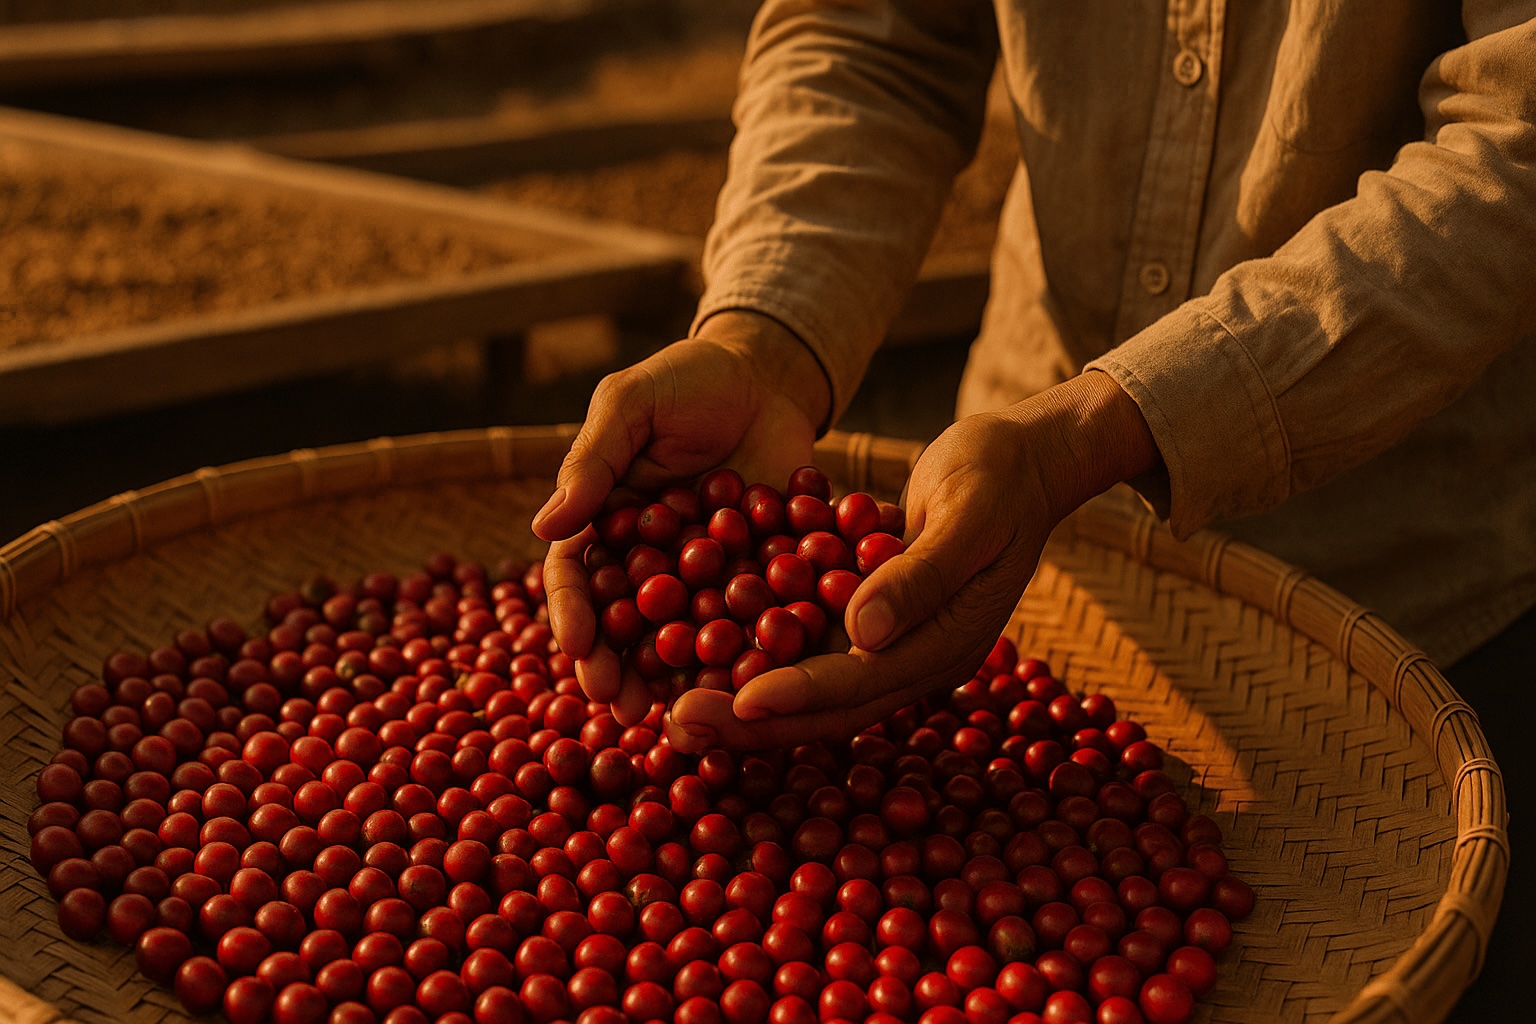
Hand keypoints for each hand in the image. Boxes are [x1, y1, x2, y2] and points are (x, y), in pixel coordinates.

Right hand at [532, 311, 830, 725]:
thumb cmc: (688, 379)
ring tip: (679, 718)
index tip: (578, 648)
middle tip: (623, 707)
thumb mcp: (632, 403)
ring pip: (684, 638)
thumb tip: (545, 524)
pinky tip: (756, 685)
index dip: (574, 614)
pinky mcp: (761, 579)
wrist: (771, 376)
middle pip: (624, 626)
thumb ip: (594, 459)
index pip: (576, 576)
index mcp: (603, 524)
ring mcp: (704, 577)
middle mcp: (647, 562)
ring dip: (679, 680)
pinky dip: (752, 654)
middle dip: (619, 669)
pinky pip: (753, 622)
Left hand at [664, 370, 1159, 750]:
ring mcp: (891, 645)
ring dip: (742, 703)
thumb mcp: (970, 511)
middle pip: (824, 706)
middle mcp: (914, 659)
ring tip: (672, 709)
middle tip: (677, 722)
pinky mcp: (867, 622)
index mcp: (947, 643)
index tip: (736, 700)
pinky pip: (804, 652)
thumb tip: (865, 630)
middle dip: (750, 719)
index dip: (797, 693)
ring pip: (808, 690)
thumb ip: (920, 572)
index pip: (861, 681)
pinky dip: (754, 659)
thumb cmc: (1000, 474)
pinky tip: (695, 656)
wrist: (1022, 460)